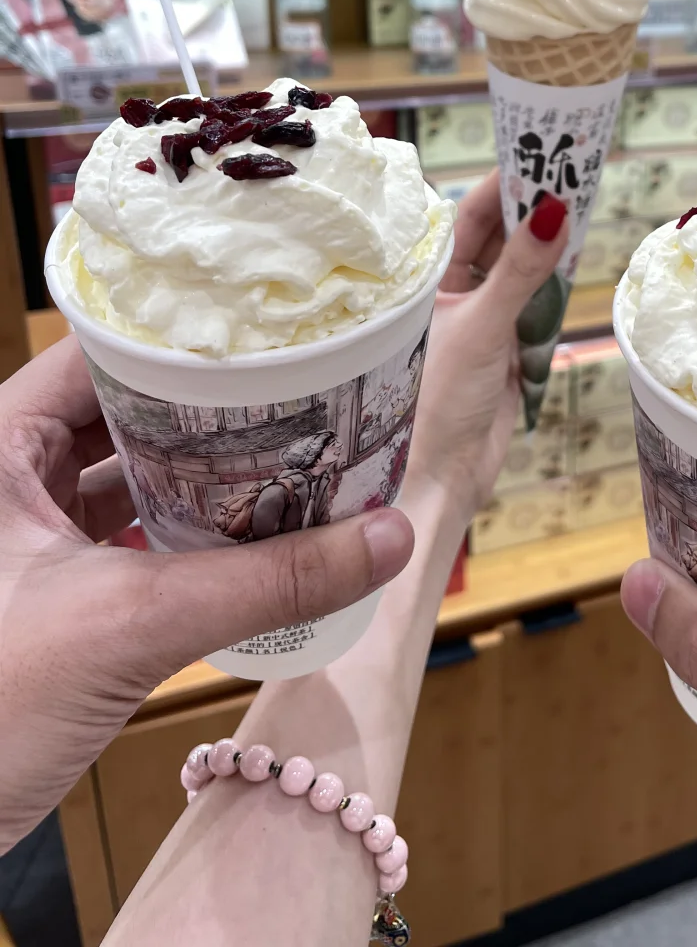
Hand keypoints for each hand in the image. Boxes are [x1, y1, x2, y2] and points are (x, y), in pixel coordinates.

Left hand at [0, 337, 413, 851]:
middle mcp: (3, 475)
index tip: (267, 338)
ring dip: (204, 474)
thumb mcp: (130, 627)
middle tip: (299, 394)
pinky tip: (249, 534)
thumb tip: (389, 537)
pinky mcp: (44, 587)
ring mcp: (21, 533)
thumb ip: (265, 583)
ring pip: (130, 475)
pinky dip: (186, 531)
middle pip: (124, 410)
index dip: (185, 341)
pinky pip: (128, 533)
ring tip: (292, 456)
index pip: (101, 352)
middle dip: (211, 410)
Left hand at [409, 172, 568, 516]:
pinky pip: (531, 307)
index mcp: (423, 281)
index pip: (465, 217)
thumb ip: (522, 270)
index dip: (502, 185)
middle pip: (494, 239)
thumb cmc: (434, 402)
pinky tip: (571, 262)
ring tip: (577, 206)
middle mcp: (448, 296)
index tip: (538, 152)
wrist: (439, 480)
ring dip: (543, 248)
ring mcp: (478, 322)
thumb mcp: (482, 326)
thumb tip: (556, 210)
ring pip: (516, 272)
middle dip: (530, 210)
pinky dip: (551, 289)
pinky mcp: (503, 351)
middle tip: (570, 171)